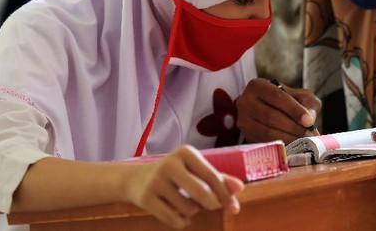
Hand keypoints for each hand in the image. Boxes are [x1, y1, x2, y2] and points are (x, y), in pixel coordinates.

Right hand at [124, 145, 243, 228]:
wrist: (135, 179)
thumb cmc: (173, 174)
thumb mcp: (193, 170)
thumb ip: (217, 178)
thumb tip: (240, 188)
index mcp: (185, 152)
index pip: (213, 177)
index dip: (226, 195)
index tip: (234, 208)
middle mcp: (169, 163)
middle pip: (202, 193)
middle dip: (211, 204)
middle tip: (210, 206)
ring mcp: (156, 181)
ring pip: (189, 208)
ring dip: (193, 212)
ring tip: (186, 204)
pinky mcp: (145, 198)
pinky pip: (173, 220)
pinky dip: (181, 222)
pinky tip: (180, 217)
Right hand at [236, 78, 320, 143]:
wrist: (270, 111)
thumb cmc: (286, 102)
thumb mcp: (300, 96)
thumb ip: (308, 103)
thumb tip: (310, 118)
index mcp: (258, 86)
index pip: (277, 96)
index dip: (294, 109)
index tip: (309, 121)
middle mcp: (245, 102)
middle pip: (271, 116)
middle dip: (293, 127)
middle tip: (310, 135)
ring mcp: (243, 120)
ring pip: (267, 132)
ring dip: (288, 138)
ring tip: (304, 142)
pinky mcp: (246, 136)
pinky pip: (264, 143)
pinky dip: (281, 146)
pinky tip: (294, 147)